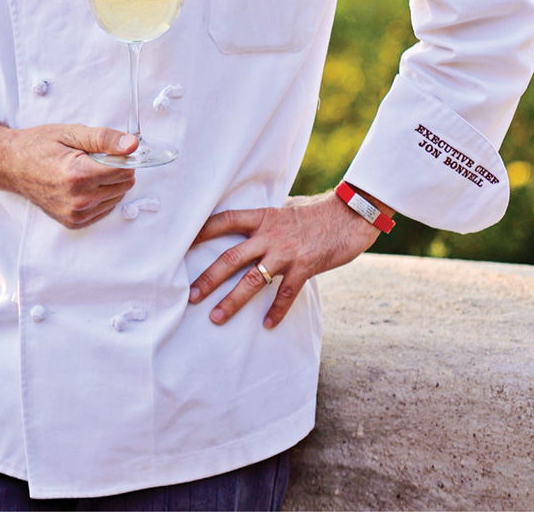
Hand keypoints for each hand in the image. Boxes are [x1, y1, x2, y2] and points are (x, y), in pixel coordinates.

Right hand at [0, 110, 138, 228]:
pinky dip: (101, 196)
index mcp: (78, 175)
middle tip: (94, 158)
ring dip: (110, 183)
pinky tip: (84, 184)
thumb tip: (133, 145)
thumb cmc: (39, 145)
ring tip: (85, 170)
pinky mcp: (73, 222)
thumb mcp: (71, 133)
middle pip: (124, 185)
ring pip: (116, 198)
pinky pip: (104, 209)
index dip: (123, 156)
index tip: (112, 149)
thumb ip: (104, 139)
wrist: (12, 165)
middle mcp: (78, 200)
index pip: (124, 170)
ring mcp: (75, 215)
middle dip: (117, 169)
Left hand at [188, 191, 384, 328]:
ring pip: (253, 280)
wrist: (351, 213)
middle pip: (231, 257)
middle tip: (191, 295)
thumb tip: (254, 224)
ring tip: (216, 317)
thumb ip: (269, 218)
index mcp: (262, 216)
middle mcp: (269, 234)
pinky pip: (286, 293)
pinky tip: (267, 325)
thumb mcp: (287, 208)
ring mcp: (287, 252)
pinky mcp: (306, 266)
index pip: (224, 221)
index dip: (202, 230)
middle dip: (209, 278)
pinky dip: (276, 311)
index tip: (182, 242)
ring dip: (233, 300)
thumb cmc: (318, 211)